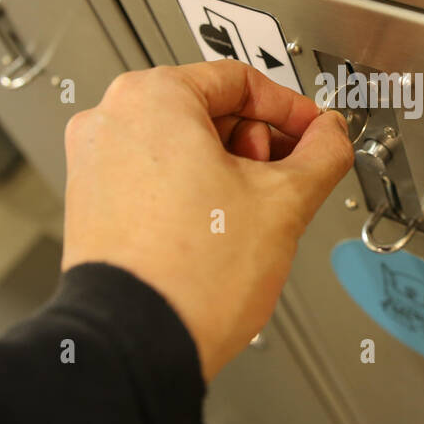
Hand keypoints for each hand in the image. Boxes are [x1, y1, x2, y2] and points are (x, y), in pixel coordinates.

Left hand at [61, 60, 352, 380]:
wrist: (138, 343)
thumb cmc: (191, 274)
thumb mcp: (284, 202)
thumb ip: (322, 154)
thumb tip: (331, 136)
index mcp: (152, 97)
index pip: (240, 80)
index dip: (291, 111)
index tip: (314, 134)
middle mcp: (111, 119)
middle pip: (208, 110)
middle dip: (257, 144)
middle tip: (283, 179)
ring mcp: (94, 162)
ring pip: (181, 146)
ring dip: (227, 170)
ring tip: (249, 214)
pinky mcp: (91, 203)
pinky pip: (154, 177)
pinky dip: (192, 193)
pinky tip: (218, 231)